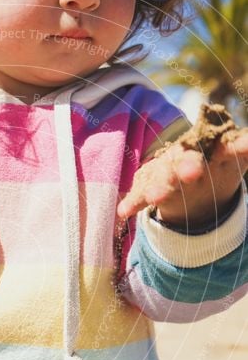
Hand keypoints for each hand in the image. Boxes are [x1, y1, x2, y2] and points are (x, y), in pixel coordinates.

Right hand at [117, 128, 247, 228]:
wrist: (190, 177)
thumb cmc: (216, 170)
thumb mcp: (232, 163)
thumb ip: (243, 151)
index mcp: (214, 151)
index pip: (225, 146)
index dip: (236, 148)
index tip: (247, 147)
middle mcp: (188, 158)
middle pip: (188, 159)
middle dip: (188, 166)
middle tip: (192, 174)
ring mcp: (167, 172)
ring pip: (162, 176)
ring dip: (159, 187)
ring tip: (156, 197)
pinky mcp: (148, 185)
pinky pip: (139, 195)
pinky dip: (132, 203)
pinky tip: (123, 212)